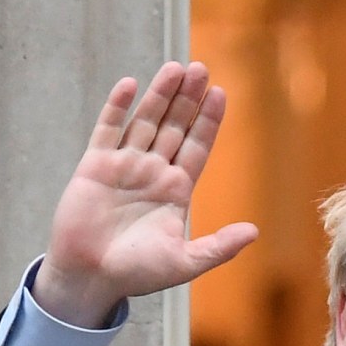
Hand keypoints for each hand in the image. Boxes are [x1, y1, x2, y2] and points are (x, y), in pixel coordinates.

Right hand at [33, 61, 258, 326]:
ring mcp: (124, 166)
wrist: (91, 277)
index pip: (197, 147)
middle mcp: (153, 173)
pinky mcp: (95, 165)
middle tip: (201, 69)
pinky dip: (117, 107)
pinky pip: (108, 129)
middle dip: (188, 99)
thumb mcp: (186, 262)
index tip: (220, 94)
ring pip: (145, 121)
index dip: (209, 121)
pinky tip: (131, 84)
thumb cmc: (138, 274)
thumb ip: (219, 247)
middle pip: (175, 127)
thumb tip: (254, 232)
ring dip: (160, 95)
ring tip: (176, 69)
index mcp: (176, 191)